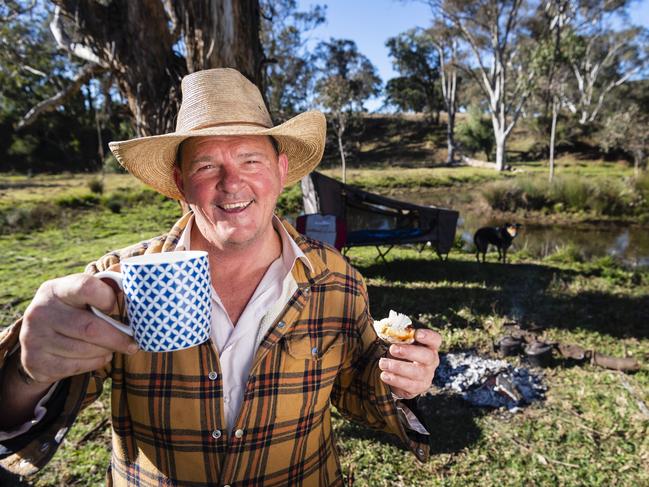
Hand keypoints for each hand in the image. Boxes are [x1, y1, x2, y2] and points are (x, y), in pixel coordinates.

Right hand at [18, 273, 138, 385]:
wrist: (36, 340)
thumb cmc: (71, 311)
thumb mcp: (80, 296)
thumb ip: (104, 289)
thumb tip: (137, 287)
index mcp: (55, 289)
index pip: (86, 287)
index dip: (108, 298)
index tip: (117, 306)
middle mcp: (40, 311)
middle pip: (90, 328)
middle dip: (117, 338)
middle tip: (133, 343)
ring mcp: (35, 337)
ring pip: (86, 349)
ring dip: (107, 350)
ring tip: (113, 347)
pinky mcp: (36, 362)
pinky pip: (76, 366)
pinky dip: (95, 362)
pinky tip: (100, 355)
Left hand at [378, 329, 441, 399]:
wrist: (400, 374)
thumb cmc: (402, 353)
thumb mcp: (401, 343)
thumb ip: (397, 336)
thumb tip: (386, 329)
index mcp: (429, 346)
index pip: (435, 339)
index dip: (428, 336)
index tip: (416, 334)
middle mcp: (431, 361)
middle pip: (427, 356)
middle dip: (409, 352)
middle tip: (393, 349)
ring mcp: (426, 376)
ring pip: (417, 372)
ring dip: (398, 367)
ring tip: (382, 363)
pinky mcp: (418, 387)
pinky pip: (409, 385)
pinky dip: (395, 380)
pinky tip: (384, 375)